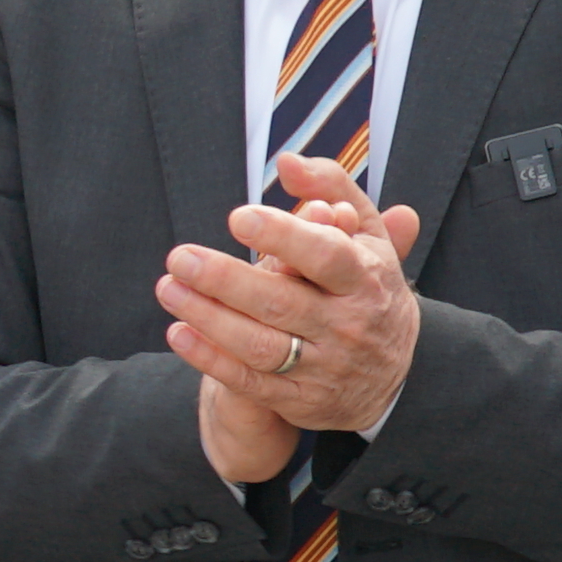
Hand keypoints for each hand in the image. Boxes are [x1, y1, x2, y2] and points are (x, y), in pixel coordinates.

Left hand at [161, 154, 426, 462]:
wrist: (393, 377)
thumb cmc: (367, 287)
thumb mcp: (366, 235)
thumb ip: (332, 188)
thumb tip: (287, 161)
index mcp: (366, 279)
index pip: (326, 257)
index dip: (284, 237)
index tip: (237, 218)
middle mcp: (348, 325)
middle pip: (282, 302)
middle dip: (226, 279)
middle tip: (179, 257)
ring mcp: (324, 367)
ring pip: (261, 344)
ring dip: (208, 318)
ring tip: (168, 288)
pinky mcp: (301, 400)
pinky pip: (250, 381)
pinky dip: (210, 358)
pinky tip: (179, 332)